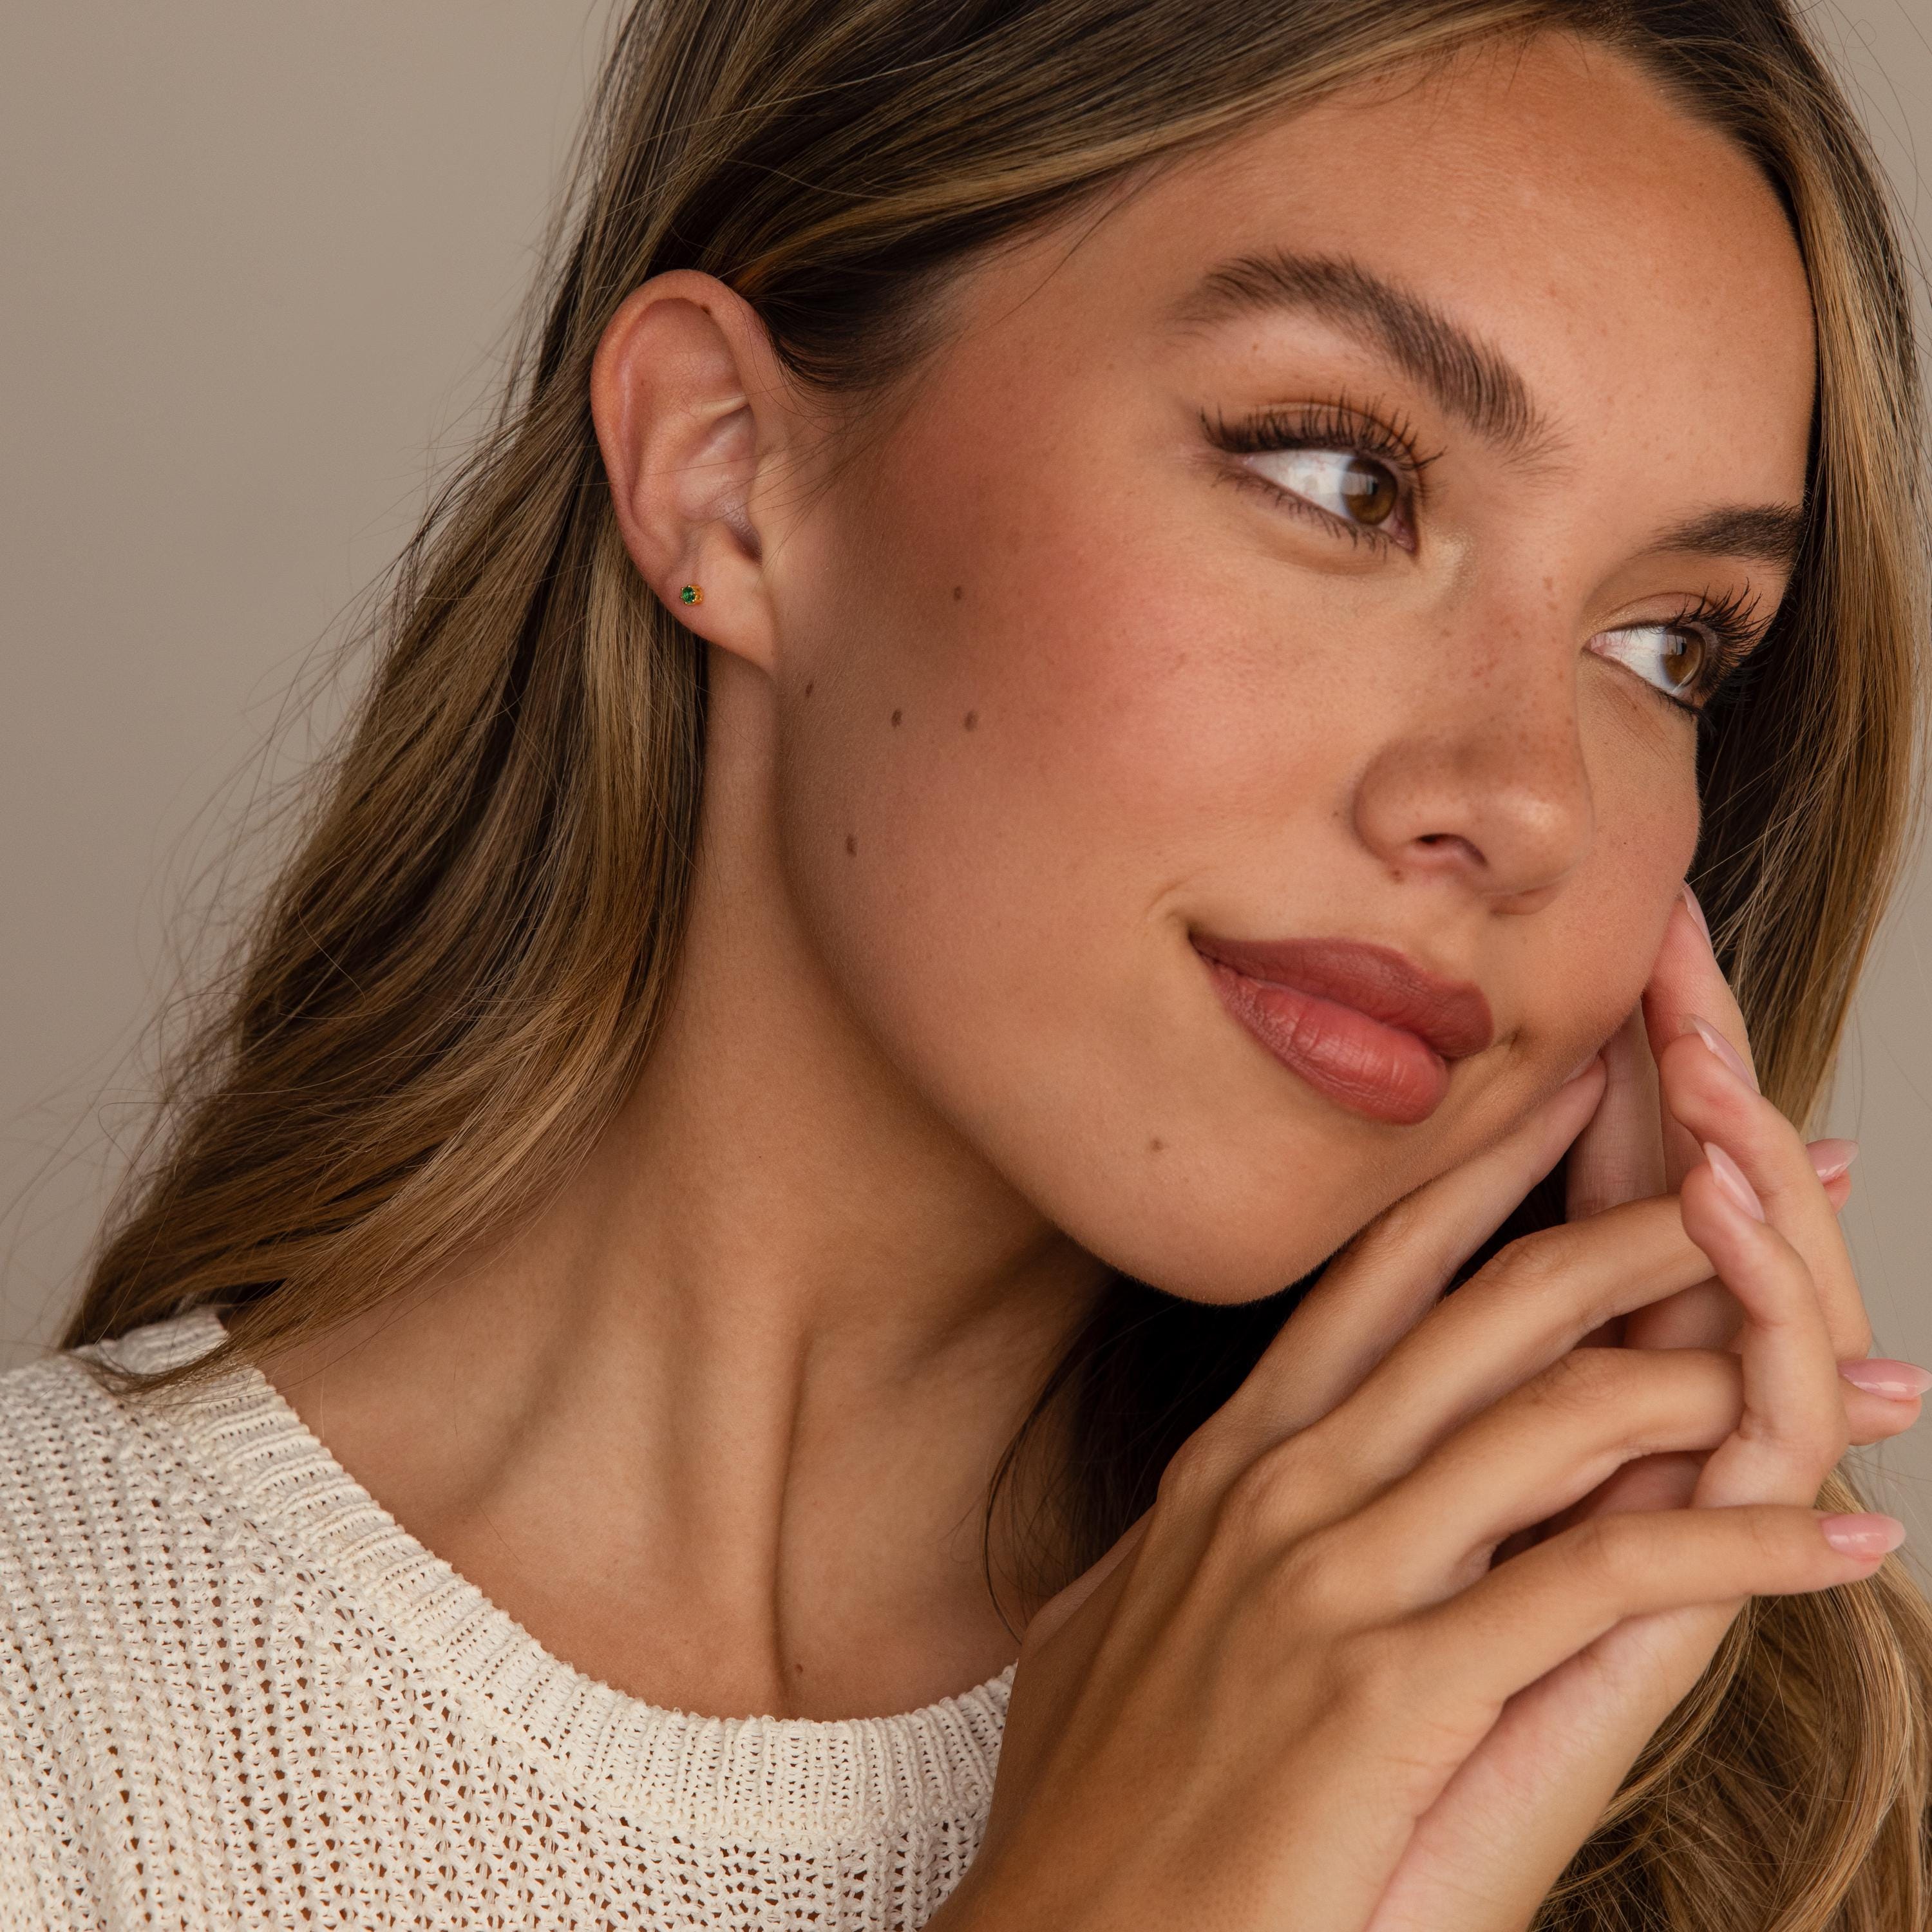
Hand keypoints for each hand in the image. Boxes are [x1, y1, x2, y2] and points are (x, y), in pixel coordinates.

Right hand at [937, 1006, 1904, 1931]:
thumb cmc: (1095, 1815)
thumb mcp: (1113, 1632)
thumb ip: (1173, 1550)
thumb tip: (1192, 1508)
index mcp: (1229, 1469)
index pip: (1376, 1277)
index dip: (1487, 1175)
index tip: (1579, 1096)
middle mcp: (1282, 1491)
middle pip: (1492, 1310)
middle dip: (1645, 1228)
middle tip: (1758, 1174)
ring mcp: (1331, 1581)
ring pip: (1560, 1420)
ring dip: (1721, 1379)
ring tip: (1839, 1367)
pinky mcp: (1392, 1691)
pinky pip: (1604, 1585)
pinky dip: (1740, 1556)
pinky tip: (1833, 1543)